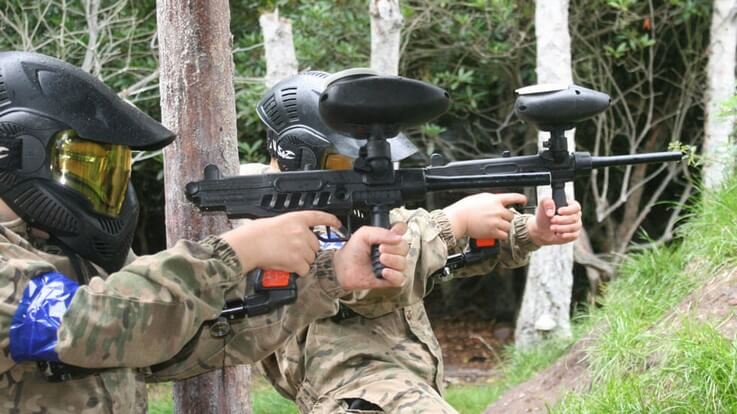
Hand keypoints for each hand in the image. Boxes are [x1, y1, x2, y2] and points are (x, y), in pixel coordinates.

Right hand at [221, 211, 341, 275]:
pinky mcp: (298, 260)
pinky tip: (285, 266)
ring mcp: (301, 246)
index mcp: (295, 219)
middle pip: (315, 245)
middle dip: (306, 251)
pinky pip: (305, 269)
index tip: (337, 223)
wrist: (248, 245)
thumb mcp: (275, 223)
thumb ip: (290, 228)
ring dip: (300, 262)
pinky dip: (297, 271)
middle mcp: (301, 231)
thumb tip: (294, 238)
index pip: (319, 217)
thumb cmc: (254, 234)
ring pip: (310, 259)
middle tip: (289, 252)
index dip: (330, 220)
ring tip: (284, 258)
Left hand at [333, 222, 409, 288]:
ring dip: (393, 261)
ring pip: (404, 263)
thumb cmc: (351, 251)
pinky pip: (401, 278)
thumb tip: (398, 237)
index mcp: (386, 238)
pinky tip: (384, 272)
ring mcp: (391, 265)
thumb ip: (381, 232)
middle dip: (394, 249)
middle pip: (405, 247)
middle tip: (380, 249)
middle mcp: (391, 250)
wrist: (342, 268)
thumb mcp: (364, 234)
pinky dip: (394, 275)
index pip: (402, 230)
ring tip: (380, 260)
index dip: (401, 230)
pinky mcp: (389, 279)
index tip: (394, 233)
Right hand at [443, 193, 527, 239]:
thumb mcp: (481, 197)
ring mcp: (496, 221)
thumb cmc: (466, 208)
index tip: (523, 201)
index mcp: (495, 200)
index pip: (514, 197)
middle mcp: (498, 210)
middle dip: (506, 218)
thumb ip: (493, 200)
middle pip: (511, 215)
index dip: (521, 199)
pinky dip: (500, 235)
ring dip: (503, 227)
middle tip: (497, 219)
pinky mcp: (493, 232)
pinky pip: (504, 235)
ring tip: (494, 226)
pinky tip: (494, 232)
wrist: (458, 218)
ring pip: (508, 226)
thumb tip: (500, 201)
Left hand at [527, 198, 581, 245]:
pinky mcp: (574, 234)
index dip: (568, 210)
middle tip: (552, 220)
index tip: (559, 211)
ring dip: (561, 228)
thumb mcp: (542, 205)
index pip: (576, 207)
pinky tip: (557, 234)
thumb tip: (551, 211)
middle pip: (574, 218)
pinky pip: (574, 235)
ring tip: (552, 227)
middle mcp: (576, 215)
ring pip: (574, 227)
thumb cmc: (543, 216)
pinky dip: (565, 235)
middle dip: (561, 220)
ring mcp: (576, 224)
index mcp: (570, 205)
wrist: (541, 230)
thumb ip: (546, 202)